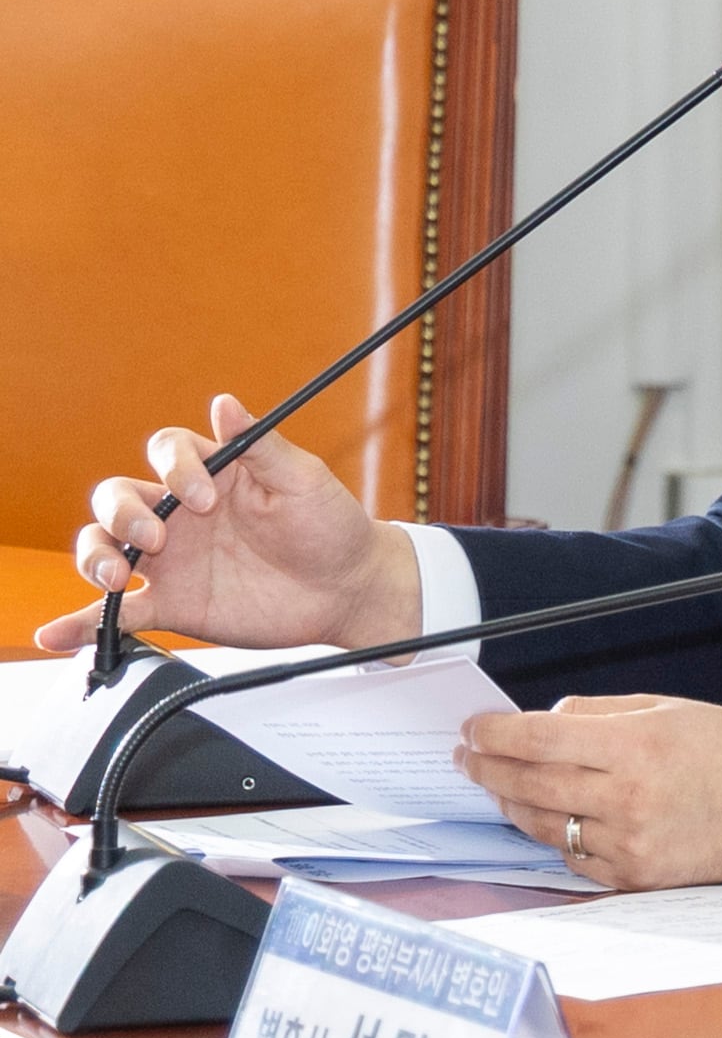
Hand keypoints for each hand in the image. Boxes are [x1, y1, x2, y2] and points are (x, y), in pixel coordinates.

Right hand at [37, 395, 417, 654]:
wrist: (348, 589)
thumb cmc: (330, 526)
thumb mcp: (303, 480)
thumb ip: (260, 445)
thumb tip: (224, 403)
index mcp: (211, 476)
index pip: (166, 451)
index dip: (175, 468)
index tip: (205, 497)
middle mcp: (179, 514)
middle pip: (118, 498)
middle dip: (123, 513)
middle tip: (157, 539)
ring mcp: (170, 560)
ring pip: (105, 547)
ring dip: (95, 556)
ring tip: (115, 576)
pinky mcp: (171, 603)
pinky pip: (117, 612)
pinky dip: (82, 622)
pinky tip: (57, 633)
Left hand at [457, 695, 721, 888]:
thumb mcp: (665, 708)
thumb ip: (598, 712)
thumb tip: (544, 722)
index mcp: (635, 746)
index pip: (539, 739)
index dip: (495, 734)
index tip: (474, 730)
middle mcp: (629, 797)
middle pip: (530, 784)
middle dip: (487, 769)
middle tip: (468, 758)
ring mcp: (631, 841)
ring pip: (543, 825)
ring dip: (511, 804)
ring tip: (498, 788)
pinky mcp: (636, 874)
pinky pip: (574, 857)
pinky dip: (555, 836)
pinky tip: (548, 818)